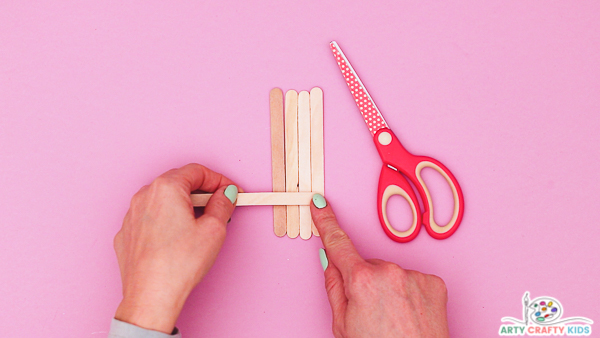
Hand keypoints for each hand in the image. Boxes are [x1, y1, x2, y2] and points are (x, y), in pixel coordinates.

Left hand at [113, 163, 238, 333]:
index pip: (197, 171)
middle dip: (201, 192)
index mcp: (166, 188)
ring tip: (198, 226)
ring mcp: (131, 215)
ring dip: (183, 206)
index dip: (219, 180)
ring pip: (163, 200)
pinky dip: (166, 221)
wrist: (150, 297)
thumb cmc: (179, 264)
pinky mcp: (126, 234)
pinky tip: (177, 240)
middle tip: (219, 208)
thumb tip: (225, 195)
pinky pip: (150, 218)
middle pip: (179, 183)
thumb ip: (223, 204)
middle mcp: (144, 196)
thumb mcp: (214, 230)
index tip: (230, 192)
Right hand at [311, 194, 449, 337]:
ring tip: (394, 318)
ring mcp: (414, 275)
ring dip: (389, 289)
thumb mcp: (342, 325)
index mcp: (361, 281)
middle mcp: (389, 271)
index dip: (326, 222)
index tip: (320, 204)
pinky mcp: (434, 282)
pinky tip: (409, 315)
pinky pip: (412, 279)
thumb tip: (331, 262)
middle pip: (367, 265)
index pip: (337, 243)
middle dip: (365, 281)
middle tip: (371, 313)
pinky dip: (409, 293)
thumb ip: (334, 287)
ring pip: (391, 273)